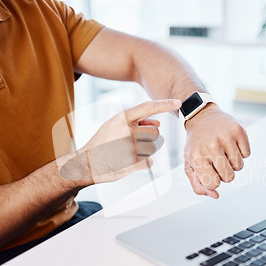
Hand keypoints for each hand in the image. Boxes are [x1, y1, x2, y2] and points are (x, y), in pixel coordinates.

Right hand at [59, 99, 180, 183]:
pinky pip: (149, 161)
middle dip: (148, 137)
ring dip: (145, 150)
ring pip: (153, 147)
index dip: (165, 104)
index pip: (148, 107)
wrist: (86, 163)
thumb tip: (157, 122)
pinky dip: (142, 163)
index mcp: (121, 118)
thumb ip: (136, 122)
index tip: (178, 102)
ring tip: (127, 152)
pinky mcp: (132, 163)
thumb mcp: (115, 126)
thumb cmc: (103, 143)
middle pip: (155, 131)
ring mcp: (130, 147)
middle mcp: (127, 130)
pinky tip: (128, 162)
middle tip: (132, 143)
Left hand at [184, 103, 249, 198]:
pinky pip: (247, 154)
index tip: (210, 170)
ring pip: (239, 166)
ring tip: (223, 151)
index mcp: (196, 156)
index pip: (214, 184)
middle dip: (224, 173)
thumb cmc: (196, 144)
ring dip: (233, 163)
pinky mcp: (238, 130)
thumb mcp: (190, 164)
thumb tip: (215, 195)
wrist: (201, 117)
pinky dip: (241, 152)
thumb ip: (198, 185)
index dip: (214, 180)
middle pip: (229, 177)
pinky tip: (230, 144)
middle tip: (217, 160)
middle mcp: (211, 146)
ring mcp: (226, 137)